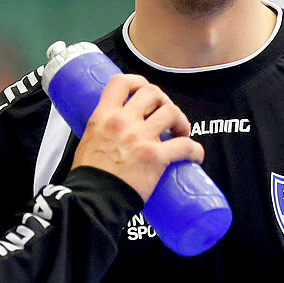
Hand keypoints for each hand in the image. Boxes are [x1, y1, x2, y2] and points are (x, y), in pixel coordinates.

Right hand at [68, 71, 202, 199]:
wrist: (93, 200)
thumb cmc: (89, 178)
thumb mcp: (87, 143)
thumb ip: (101, 134)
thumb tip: (113, 137)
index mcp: (103, 116)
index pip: (121, 82)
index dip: (138, 82)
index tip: (145, 90)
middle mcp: (123, 122)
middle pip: (152, 93)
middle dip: (164, 101)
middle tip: (167, 116)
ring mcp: (140, 137)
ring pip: (172, 112)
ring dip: (181, 121)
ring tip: (181, 133)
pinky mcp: (156, 157)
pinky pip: (185, 146)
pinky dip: (195, 150)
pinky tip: (195, 156)